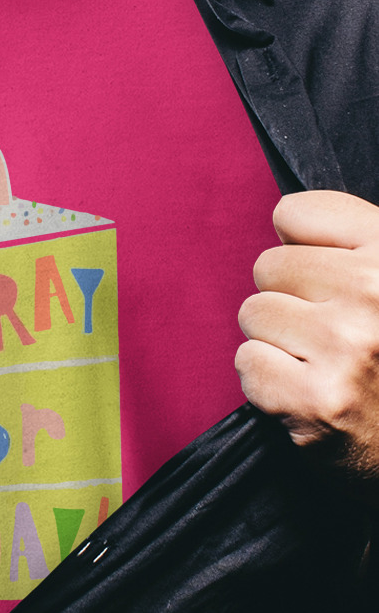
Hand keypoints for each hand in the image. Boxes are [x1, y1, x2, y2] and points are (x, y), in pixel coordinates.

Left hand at [237, 191, 378, 492]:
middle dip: (287, 298)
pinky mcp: (316, 400)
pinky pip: (247, 362)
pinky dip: (266, 381)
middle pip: (268, 265)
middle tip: (327, 333)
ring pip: (253, 313)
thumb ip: (348, 243)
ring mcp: (347, 348)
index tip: (321, 275)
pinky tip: (306, 391)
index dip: (298, 245)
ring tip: (319, 362)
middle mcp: (375, 294)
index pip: (294, 212)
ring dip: (275, 340)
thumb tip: (281, 218)